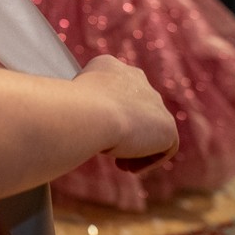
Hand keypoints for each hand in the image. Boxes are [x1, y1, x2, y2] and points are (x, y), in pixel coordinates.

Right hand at [74, 55, 177, 172]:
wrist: (89, 113)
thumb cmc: (68, 109)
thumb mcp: (69, 100)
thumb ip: (83, 104)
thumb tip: (78, 123)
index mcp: (109, 66)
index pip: (114, 90)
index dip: (105, 113)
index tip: (94, 132)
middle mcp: (135, 77)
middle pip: (135, 108)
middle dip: (125, 130)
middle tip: (108, 150)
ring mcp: (154, 100)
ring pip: (150, 128)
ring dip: (136, 147)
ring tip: (121, 164)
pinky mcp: (167, 125)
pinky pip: (164, 147)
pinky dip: (147, 160)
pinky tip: (129, 168)